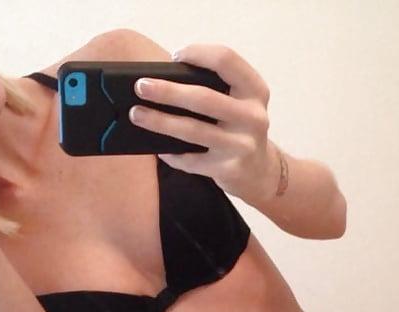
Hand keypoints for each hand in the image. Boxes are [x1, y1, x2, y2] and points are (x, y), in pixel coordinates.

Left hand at [129, 45, 277, 201]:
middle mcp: (253, 116)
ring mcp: (242, 145)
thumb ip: (215, 87)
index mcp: (255, 90)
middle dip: (168, 91)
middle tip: (140, 87)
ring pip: (193, 130)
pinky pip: (191, 161)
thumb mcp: (239, 102)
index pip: (226, 60)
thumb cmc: (239, 127)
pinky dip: (171, 154)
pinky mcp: (229, 170)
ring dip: (160, 121)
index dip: (198, 53)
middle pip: (204, 98)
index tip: (175, 56)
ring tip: (137, 115)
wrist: (261, 171)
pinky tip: (158, 148)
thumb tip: (162, 80)